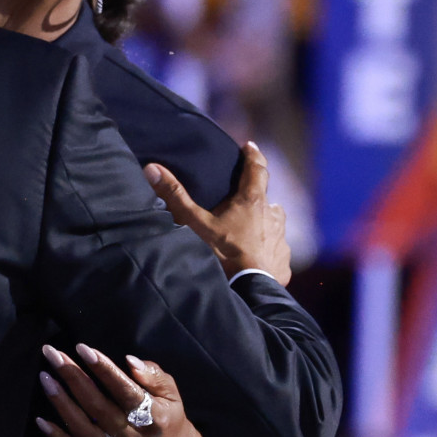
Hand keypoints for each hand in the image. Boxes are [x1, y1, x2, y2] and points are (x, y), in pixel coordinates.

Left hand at [35, 344, 206, 436]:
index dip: (103, 369)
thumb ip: (153, 375)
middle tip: (53, 354)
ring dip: (61, 403)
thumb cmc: (167, 415)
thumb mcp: (171, 392)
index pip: (125, 391)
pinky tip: (41, 419)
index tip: (82, 348)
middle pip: (98, 407)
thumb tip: (129, 361)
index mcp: (154, 417)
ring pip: (84, 430)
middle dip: (73, 377)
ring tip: (45, 378)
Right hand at [145, 143, 289, 284]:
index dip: (253, 155)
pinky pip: (276, 249)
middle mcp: (273, 214)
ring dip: (263, 222)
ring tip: (247, 231)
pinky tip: (255, 259)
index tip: (249, 146)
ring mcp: (281, 238)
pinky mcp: (284, 259)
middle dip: (254, 196)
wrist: (249, 290)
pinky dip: (267, 249)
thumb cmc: (223, 254)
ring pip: (273, 222)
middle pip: (266, 197)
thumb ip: (175, 196)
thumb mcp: (195, 224)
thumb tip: (153, 169)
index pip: (257, 168)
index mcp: (252, 201)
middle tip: (241, 199)